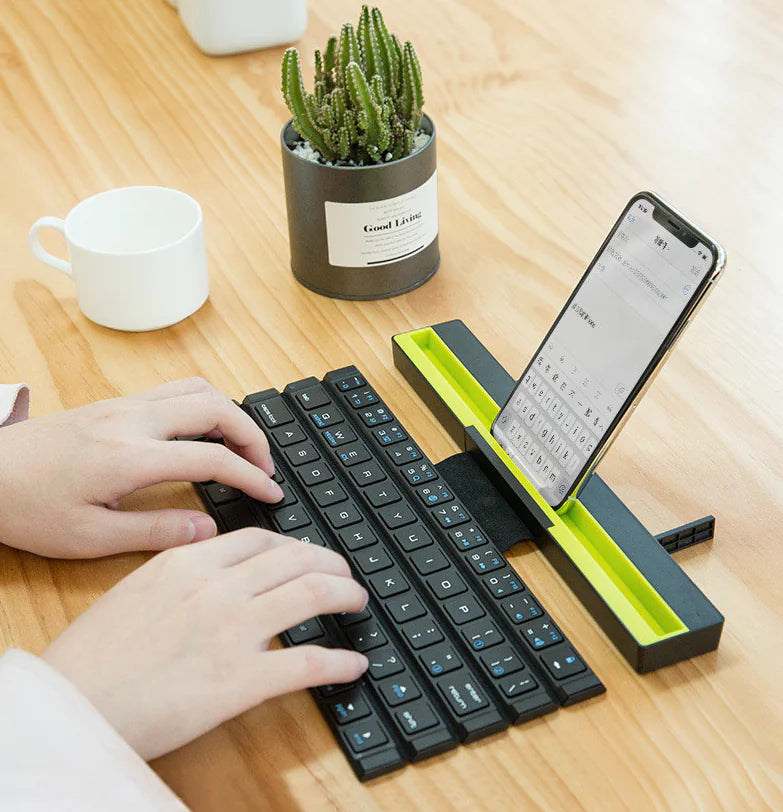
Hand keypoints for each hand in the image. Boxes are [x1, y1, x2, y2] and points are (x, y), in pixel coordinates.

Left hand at [0, 377, 281, 557]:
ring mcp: (124, 405)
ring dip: (231, 413)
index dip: (252, 476)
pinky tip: (203, 431)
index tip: (272, 493)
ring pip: (198, 389)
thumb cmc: (26, 507)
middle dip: (253, 436)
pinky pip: (175, 389)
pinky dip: (205, 404)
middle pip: (217, 408)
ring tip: (241, 447)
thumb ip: (154, 533)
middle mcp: (133, 420)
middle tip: (264, 468)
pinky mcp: (115, 403)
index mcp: (130, 457)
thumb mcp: (88, 537)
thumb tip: (207, 530)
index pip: (213, 458)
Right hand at [42, 528, 368, 759]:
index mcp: (189, 562)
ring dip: (346, 595)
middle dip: (332, 564)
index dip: (297, 546)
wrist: (71, 704)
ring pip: (313, 595)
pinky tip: (353, 665)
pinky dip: (340, 662)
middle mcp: (218, 587)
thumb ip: (184, 572)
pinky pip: (308, 663)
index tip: (309, 556)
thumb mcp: (138, 589)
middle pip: (298, 559)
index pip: (263, 540)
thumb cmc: (94, 654)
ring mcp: (233, 631)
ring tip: (358, 602)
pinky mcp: (241, 680)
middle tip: (345, 576)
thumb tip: (219, 567)